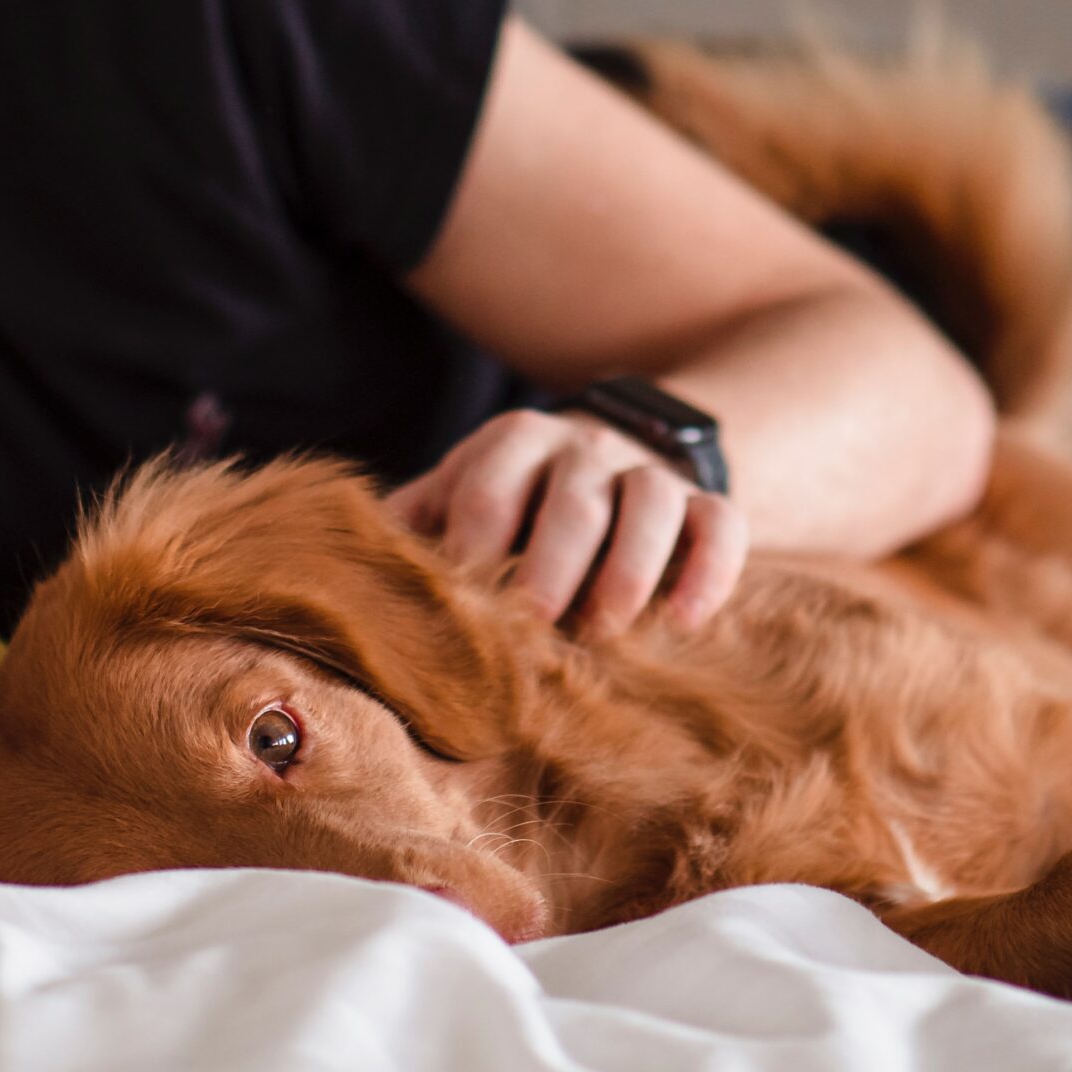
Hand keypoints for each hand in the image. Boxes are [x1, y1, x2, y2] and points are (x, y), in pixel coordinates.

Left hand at [386, 408, 746, 636]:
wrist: (610, 458)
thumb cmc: (512, 502)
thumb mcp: (457, 496)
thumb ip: (412, 528)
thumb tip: (349, 583)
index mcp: (512, 442)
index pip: (489, 486)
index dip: (474, 545)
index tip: (462, 602)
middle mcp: (585, 448)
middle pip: (575, 497)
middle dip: (552, 562)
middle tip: (534, 623)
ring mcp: (649, 472)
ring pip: (653, 502)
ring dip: (630, 568)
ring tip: (606, 629)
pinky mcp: (705, 503)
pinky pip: (722, 525)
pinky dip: (709, 572)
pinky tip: (683, 624)